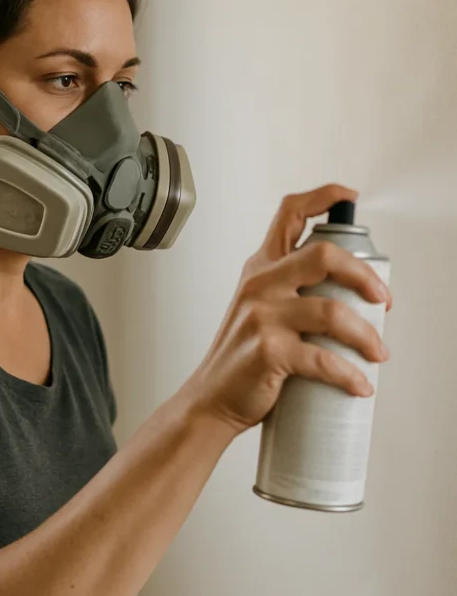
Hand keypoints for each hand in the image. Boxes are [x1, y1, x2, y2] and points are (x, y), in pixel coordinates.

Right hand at [179, 185, 391, 439]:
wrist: (212, 399)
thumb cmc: (244, 358)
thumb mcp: (260, 309)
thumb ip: (294, 292)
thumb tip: (354, 296)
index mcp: (261, 268)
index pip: (289, 214)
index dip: (323, 197)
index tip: (350, 196)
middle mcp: (260, 284)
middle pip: (323, 255)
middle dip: (364, 275)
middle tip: (383, 299)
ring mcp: (262, 316)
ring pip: (332, 312)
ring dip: (366, 335)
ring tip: (378, 353)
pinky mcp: (268, 351)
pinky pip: (323, 360)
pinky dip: (350, 375)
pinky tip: (359, 384)